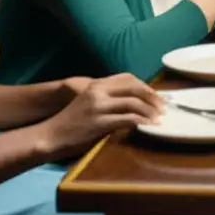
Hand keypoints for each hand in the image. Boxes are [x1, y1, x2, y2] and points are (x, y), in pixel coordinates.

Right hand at [36, 73, 162, 158]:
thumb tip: (134, 103)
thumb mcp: (88, 103)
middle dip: (152, 97)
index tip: (156, 95)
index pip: (128, 78)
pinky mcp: (98, 122)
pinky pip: (127, 119)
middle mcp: (98, 91)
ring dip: (150, 111)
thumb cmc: (70, 122)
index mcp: (96, 84)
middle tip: (164, 107)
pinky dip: (142, 121)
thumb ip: (108, 99)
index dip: (145, 86)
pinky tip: (149, 125)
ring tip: (159, 118)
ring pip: (134, 103)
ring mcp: (98, 106)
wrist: (50, 135)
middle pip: (134, 87)